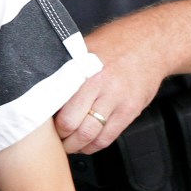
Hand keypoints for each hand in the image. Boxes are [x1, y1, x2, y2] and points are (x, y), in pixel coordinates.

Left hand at [54, 17, 166, 153]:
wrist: (150, 44)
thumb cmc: (113, 44)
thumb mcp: (82, 49)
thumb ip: (64, 69)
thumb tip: (39, 85)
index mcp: (83, 72)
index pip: (60, 105)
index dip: (49, 121)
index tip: (43, 125)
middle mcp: (101, 88)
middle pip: (74, 125)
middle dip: (61, 138)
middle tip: (54, 138)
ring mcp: (118, 101)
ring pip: (92, 136)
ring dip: (77, 146)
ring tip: (68, 144)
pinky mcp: (131, 111)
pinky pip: (109, 137)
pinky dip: (94, 146)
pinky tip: (86, 144)